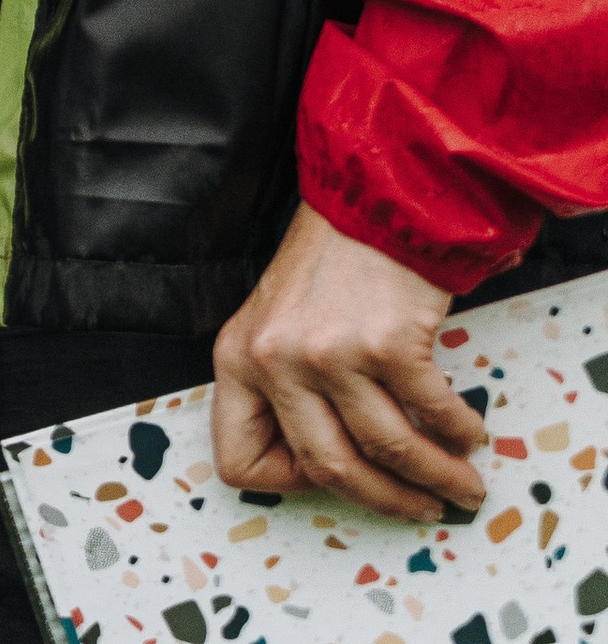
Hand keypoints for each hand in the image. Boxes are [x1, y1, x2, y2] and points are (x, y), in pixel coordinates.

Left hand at [213, 202, 478, 521]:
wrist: (371, 197)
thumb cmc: (329, 262)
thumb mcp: (276, 324)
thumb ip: (284, 387)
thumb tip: (326, 469)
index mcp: (237, 360)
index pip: (241, 460)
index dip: (291, 481)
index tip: (335, 476)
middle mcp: (275, 361)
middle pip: (329, 470)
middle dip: (385, 501)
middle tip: (422, 507)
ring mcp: (330, 353)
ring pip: (388, 453)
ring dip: (436, 479)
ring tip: (462, 485)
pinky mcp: (385, 343)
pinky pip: (432, 415)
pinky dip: (458, 432)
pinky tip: (468, 431)